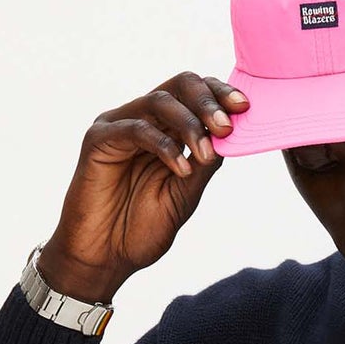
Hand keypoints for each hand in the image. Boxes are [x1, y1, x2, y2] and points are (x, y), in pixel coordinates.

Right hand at [37, 70, 248, 303]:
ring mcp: (119, 126)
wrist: (104, 257)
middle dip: (208, 101)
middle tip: (226, 126)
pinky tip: (181, 170)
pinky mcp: (99, 139)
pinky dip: (164, 147)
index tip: (245, 108)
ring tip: (205, 154)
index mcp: (166, 130)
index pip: (195, 95)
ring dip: (190, 124)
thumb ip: (205, 163)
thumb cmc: (141, 229)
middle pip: (179, 85)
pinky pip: (136, 129)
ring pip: (159, 102)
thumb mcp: (185, 194)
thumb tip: (231, 134)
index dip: (220, 95)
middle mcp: (143, 120)